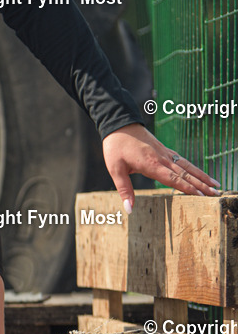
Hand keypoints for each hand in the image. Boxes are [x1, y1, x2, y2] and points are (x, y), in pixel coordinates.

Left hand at [103, 123, 221, 213]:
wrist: (119, 124)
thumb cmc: (115, 147)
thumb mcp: (115, 170)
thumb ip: (124, 189)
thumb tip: (129, 209)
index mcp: (151, 164)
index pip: (173, 179)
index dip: (188, 188)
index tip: (201, 195)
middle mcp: (162, 158)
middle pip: (185, 174)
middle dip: (202, 184)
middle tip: (216, 194)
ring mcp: (165, 153)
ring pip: (187, 166)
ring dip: (202, 176)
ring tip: (215, 184)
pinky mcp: (164, 149)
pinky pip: (182, 160)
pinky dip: (193, 168)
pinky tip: (199, 173)